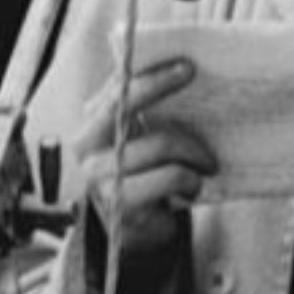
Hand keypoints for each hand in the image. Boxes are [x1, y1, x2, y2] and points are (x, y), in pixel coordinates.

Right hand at [72, 58, 217, 258]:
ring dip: (194, 153)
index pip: (117, 89)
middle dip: (161, 86)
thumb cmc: (138, 173)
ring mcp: (101, 176)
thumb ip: (135, 104)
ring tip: (206, 164)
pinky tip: (192, 187)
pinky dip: (191, 180)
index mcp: (90, 124)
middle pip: (126, 106)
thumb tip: (171, 65)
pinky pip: (170, 177)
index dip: (151, 76)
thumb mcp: (133, 136)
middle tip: (201, 91)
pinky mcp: (122, 203)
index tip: (187, 67)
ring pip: (160, 144)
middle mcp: (87, 148)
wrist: (131, 228)